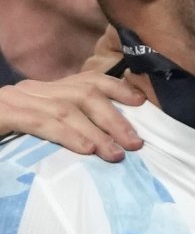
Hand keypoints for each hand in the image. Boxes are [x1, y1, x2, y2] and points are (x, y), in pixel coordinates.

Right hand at [0, 66, 151, 161]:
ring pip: (67, 108)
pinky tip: (87, 149)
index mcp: (40, 90)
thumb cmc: (4, 135)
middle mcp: (30, 89)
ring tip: (117, 153)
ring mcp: (15, 99)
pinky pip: (42, 121)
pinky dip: (68, 135)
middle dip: (115, 118)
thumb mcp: (34, 128)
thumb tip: (102, 142)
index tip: (142, 103)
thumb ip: (62, 127)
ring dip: (97, 131)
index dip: (117, 88)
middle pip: (84, 94)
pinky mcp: (3, 114)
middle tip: (137, 142)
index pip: (86, 80)